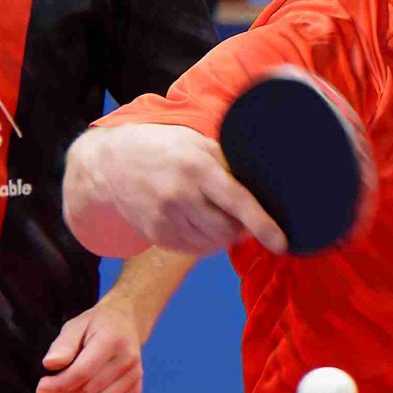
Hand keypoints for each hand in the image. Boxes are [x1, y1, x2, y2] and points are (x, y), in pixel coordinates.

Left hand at [37, 300, 145, 392]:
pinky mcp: (136, 390)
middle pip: (90, 391)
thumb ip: (62, 345)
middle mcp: (128, 360)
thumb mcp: (75, 325)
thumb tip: (50, 364)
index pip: (82, 372)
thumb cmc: (96, 324)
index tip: (42, 387)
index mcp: (111, 340)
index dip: (58, 384)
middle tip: (52, 389)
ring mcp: (134, 377)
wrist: (125, 323)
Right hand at [67, 124, 283, 257]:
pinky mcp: (155, 233)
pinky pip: (192, 249)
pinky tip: (198, 223)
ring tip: (215, 216)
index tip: (282, 243)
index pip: (238, 201)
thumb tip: (262, 186)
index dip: (263, 224)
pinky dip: (204, 242)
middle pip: (227, 231)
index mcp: (196, 167)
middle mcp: (180, 194)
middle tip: (240, 218)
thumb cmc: (163, 147)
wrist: (110, 164)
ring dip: (222, 236)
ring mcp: (165, 217)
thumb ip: (226, 163)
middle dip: (240, 230)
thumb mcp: (196, 142)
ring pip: (211, 244)